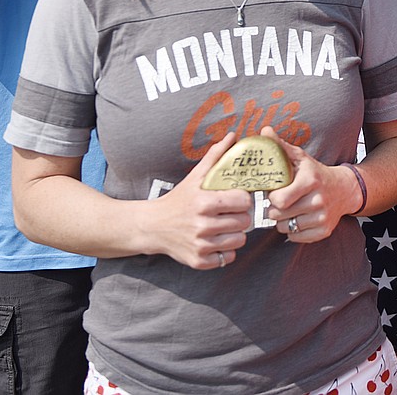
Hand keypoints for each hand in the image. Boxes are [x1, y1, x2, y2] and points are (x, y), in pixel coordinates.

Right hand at [147, 132, 252, 269]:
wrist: (152, 226)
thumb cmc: (178, 199)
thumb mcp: (195, 177)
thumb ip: (215, 156)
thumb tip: (232, 136)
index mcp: (204, 202)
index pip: (243, 201)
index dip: (243, 199)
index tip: (236, 199)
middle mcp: (202, 225)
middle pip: (244, 221)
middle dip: (240, 216)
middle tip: (230, 213)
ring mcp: (200, 244)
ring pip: (239, 240)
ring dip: (235, 234)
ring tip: (225, 227)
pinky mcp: (198, 260)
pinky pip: (227, 258)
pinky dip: (225, 251)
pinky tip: (216, 241)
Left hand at [263, 127, 358, 242]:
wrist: (344, 189)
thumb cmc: (315, 173)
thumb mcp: (300, 158)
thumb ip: (280, 146)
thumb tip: (264, 130)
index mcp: (310, 181)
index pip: (279, 200)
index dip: (272, 197)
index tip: (275, 191)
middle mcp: (318, 200)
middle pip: (279, 215)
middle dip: (274, 209)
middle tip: (280, 202)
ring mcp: (322, 217)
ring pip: (285, 228)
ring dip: (282, 221)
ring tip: (289, 209)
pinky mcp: (324, 231)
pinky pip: (296, 238)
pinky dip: (293, 231)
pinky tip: (298, 218)